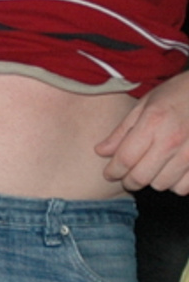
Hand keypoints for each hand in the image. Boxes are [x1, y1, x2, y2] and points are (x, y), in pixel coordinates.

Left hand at [96, 70, 188, 193]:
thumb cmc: (177, 94)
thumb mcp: (145, 104)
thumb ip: (122, 131)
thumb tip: (100, 152)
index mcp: (153, 123)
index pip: (125, 159)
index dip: (113, 171)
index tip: (109, 174)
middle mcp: (172, 140)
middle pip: (141, 177)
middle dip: (128, 181)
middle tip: (126, 176)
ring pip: (161, 185)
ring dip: (152, 180)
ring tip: (152, 168)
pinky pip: (184, 187)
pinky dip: (175, 184)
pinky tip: (172, 171)